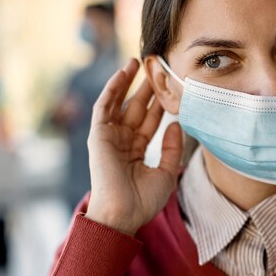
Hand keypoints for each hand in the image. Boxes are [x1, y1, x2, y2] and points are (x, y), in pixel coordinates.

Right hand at [85, 58, 182, 235]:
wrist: (123, 214)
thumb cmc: (143, 201)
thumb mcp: (167, 173)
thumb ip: (172, 148)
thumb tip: (177, 123)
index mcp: (137, 151)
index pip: (150, 121)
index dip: (159, 104)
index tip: (171, 87)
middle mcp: (123, 141)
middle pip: (136, 108)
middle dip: (146, 88)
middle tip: (158, 67)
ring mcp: (110, 137)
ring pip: (121, 103)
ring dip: (129, 82)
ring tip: (140, 61)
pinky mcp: (98, 134)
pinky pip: (105, 106)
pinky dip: (113, 88)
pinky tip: (124, 73)